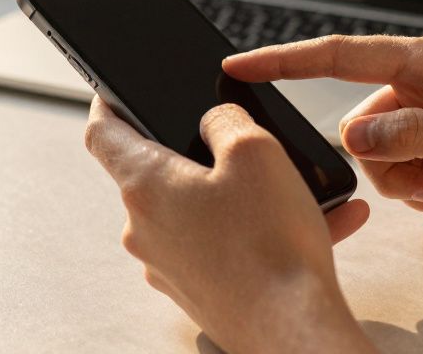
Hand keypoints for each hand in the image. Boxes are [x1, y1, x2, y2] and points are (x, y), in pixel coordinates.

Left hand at [84, 96, 375, 353]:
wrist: (294, 332)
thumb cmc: (271, 246)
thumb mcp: (256, 150)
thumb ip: (226, 119)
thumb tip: (216, 122)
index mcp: (145, 186)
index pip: (103, 133)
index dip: (108, 103)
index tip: (114, 93)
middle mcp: (146, 230)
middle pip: (161, 173)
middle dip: (201, 153)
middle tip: (247, 143)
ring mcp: (170, 265)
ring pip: (203, 211)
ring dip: (248, 195)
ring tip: (304, 190)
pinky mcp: (200, 291)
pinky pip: (227, 246)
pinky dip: (263, 231)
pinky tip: (320, 223)